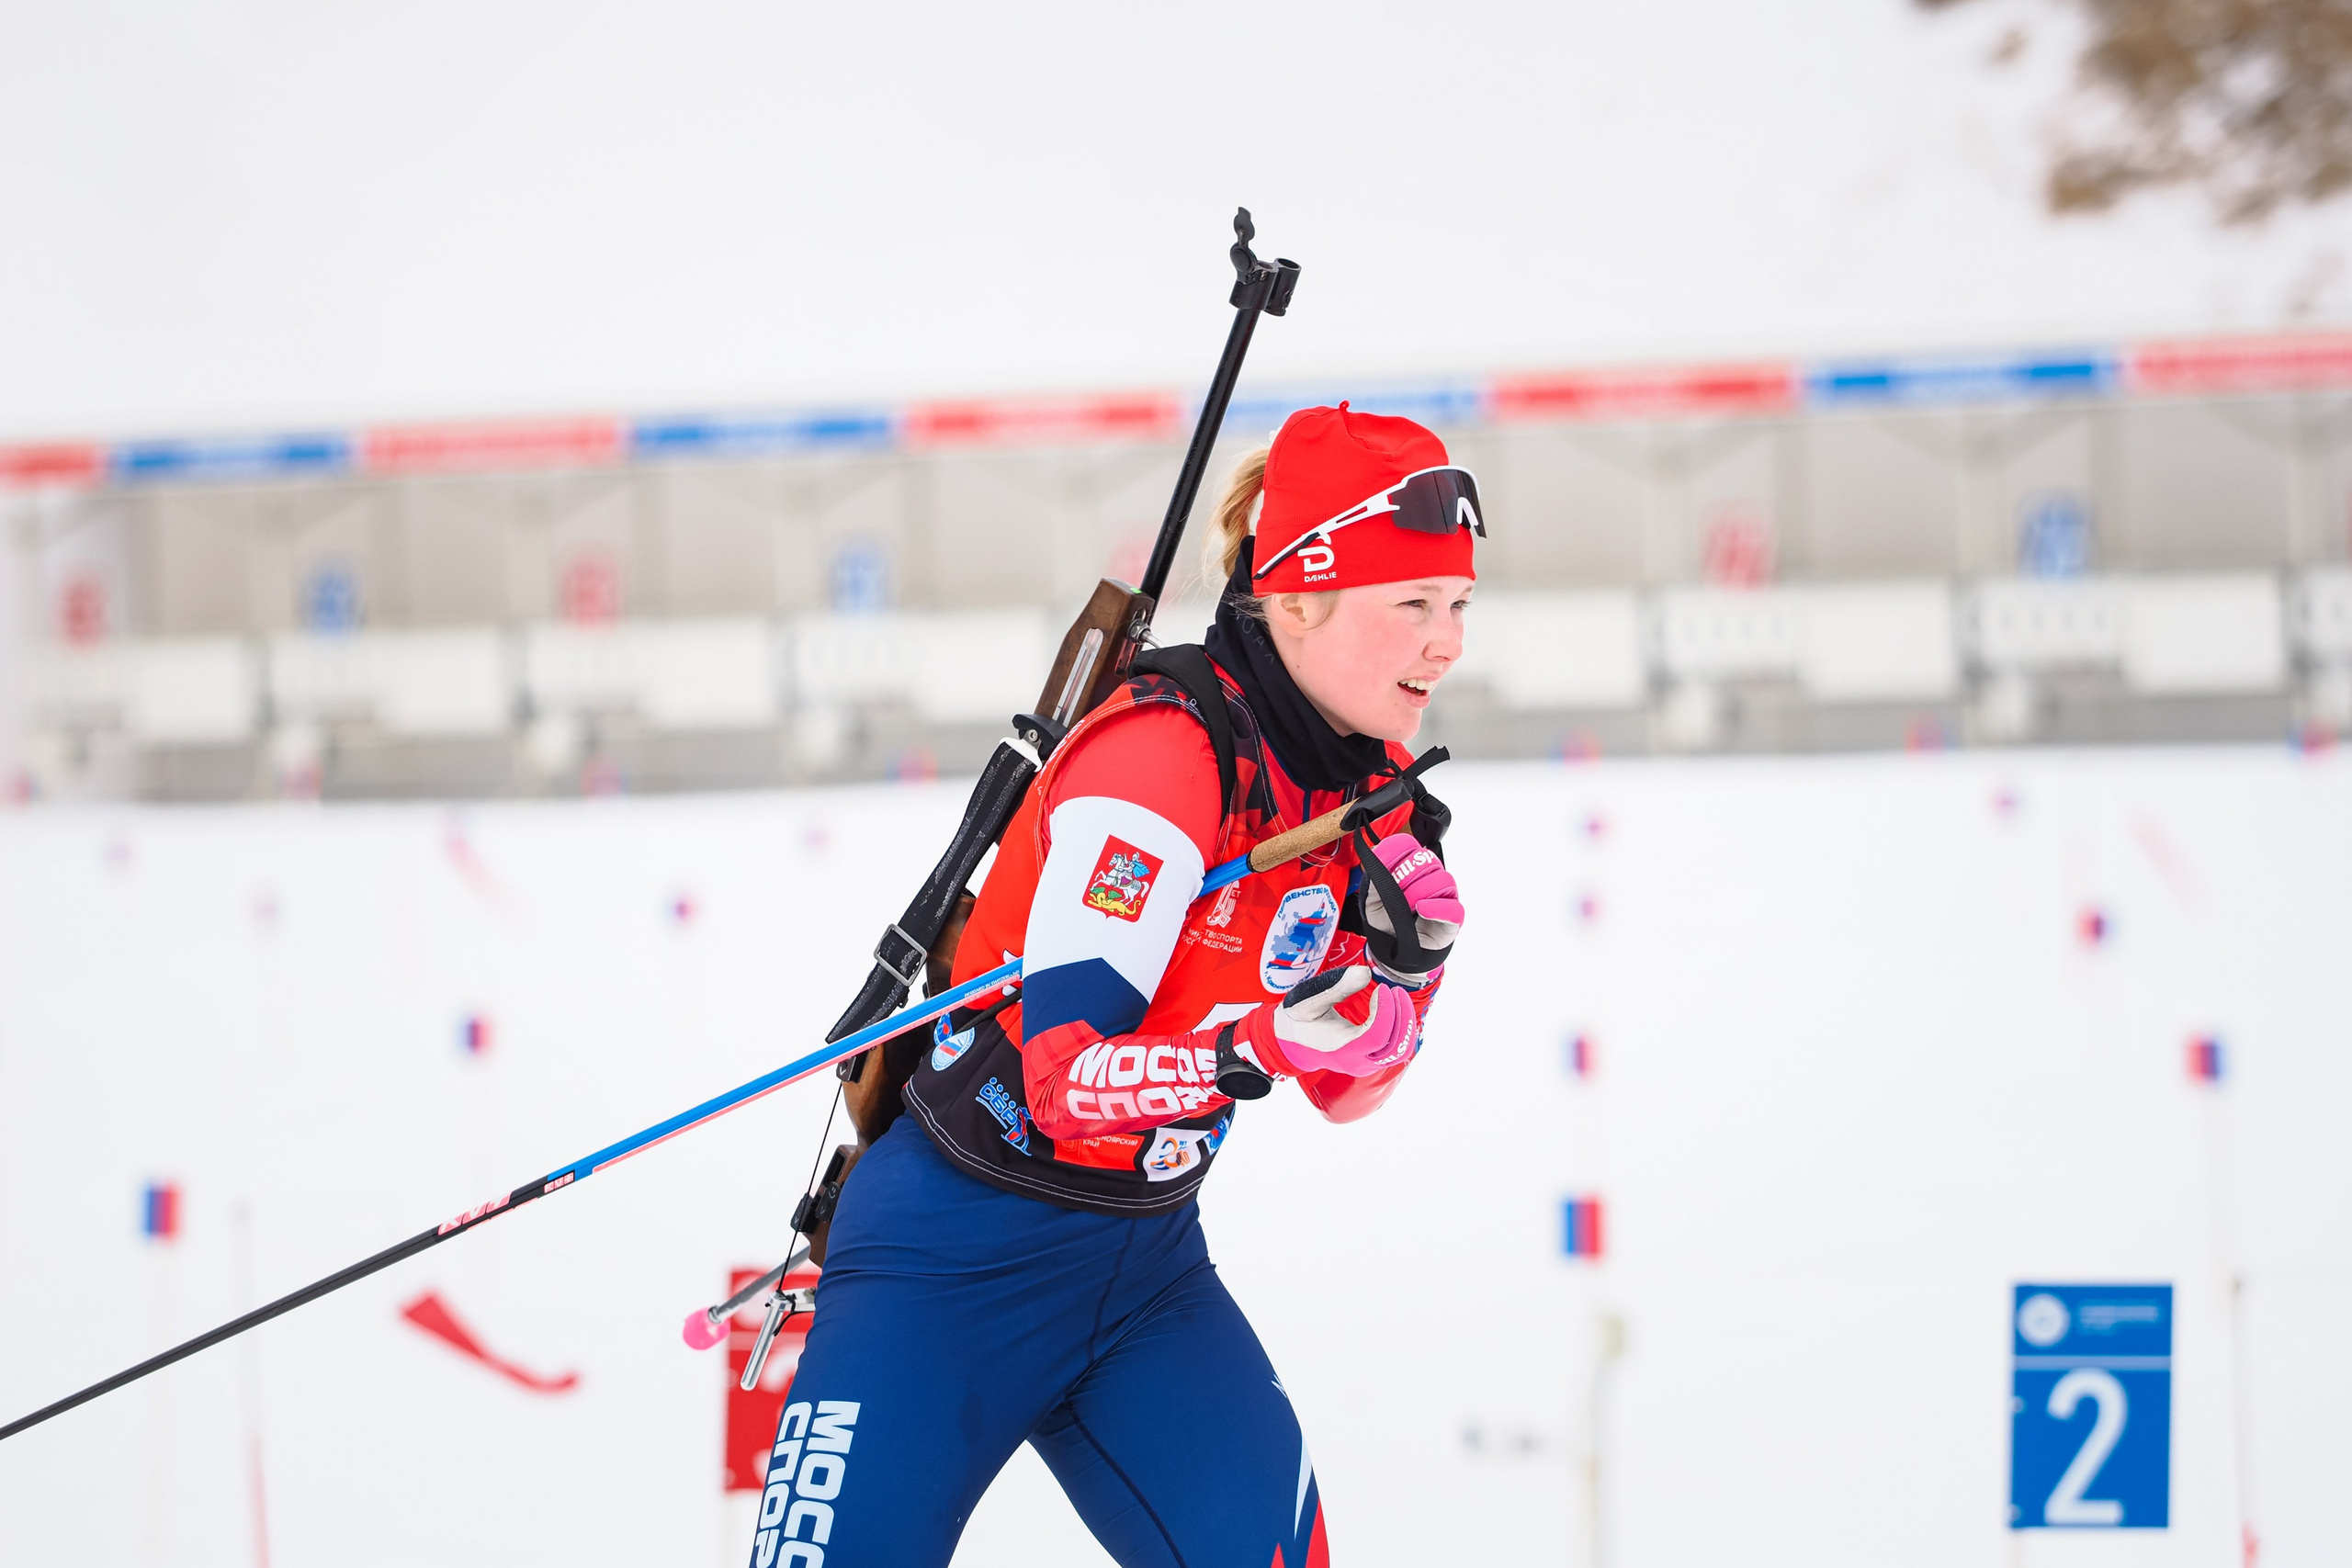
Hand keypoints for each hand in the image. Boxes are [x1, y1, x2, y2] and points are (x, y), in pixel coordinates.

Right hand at [1241, 965, 1419, 1078]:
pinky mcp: (1370, 1060)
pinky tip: (1390, 1008)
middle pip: (1396, 1046)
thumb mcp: (1309, 999)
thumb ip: (1336, 986)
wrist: (1290, 1042)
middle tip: (1394, 991)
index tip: (1382, 989)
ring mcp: (1365, 1064)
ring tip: (1395, 998)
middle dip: (1402, 1015)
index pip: (1378, 1036)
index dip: (1386, 1011)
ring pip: (1400, 1050)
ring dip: (1404, 1022)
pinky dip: (1399, 1028)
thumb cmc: (1298, 1020)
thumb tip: (1366, 973)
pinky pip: (1395, 1048)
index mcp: (1342, 1049)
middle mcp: (1357, 1062)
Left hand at [1360, 833, 1462, 985]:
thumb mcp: (1372, 903)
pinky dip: (1437, 908)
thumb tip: (1376, 862)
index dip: (1395, 849)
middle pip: (1425, 859)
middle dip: (1405, 875)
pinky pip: (1453, 907)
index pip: (1407, 844)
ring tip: (1406, 908)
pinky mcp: (1453, 917)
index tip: (1382, 860)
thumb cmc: (1387, 922)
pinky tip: (1422, 910)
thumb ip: (1373, 882)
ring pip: (1441, 879)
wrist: (1396, 952)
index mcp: (1410, 867)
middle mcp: (1430, 876)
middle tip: (1393, 894)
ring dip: (1418, 892)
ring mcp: (1444, 895)